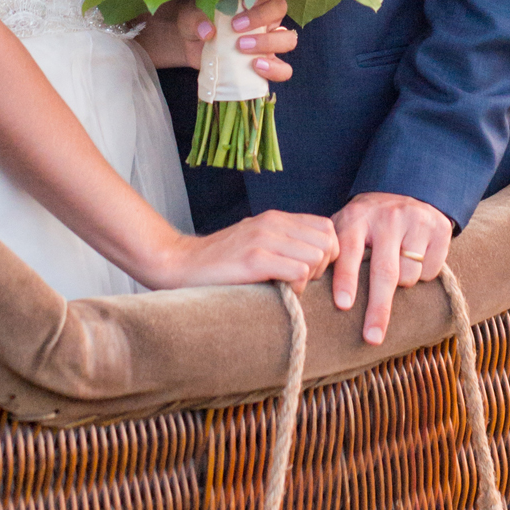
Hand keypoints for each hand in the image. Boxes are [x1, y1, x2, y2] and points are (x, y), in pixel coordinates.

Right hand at [140, 208, 337, 291]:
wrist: (181, 263)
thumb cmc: (221, 260)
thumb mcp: (257, 240)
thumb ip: (285, 240)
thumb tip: (319, 256)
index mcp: (276, 218)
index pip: (327, 229)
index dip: (325, 252)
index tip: (307, 269)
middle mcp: (272, 222)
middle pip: (328, 243)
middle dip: (322, 267)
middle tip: (299, 280)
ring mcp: (263, 238)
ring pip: (317, 257)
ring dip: (309, 278)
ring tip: (287, 285)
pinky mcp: (254, 258)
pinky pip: (299, 271)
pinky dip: (296, 287)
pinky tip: (279, 291)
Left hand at [147, 0, 295, 78]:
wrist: (190, 45)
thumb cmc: (196, 22)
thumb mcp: (191, 16)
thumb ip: (197, 18)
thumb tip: (208, 31)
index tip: (241, 4)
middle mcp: (264, 17)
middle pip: (280, 9)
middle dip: (261, 18)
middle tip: (235, 28)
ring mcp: (268, 41)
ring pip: (288, 39)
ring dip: (269, 43)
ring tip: (241, 47)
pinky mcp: (265, 63)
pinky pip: (283, 69)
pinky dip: (275, 69)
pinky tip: (256, 66)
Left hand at [331, 191, 452, 345]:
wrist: (408, 191)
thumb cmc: (368, 221)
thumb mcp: (346, 226)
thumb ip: (334, 251)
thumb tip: (312, 287)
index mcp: (356, 220)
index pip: (349, 254)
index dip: (345, 281)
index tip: (343, 306)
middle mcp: (386, 220)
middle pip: (384, 273)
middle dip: (378, 309)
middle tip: (372, 338)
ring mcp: (415, 223)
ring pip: (410, 275)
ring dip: (403, 284)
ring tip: (395, 268)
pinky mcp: (440, 230)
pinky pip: (432, 270)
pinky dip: (423, 274)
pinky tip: (416, 258)